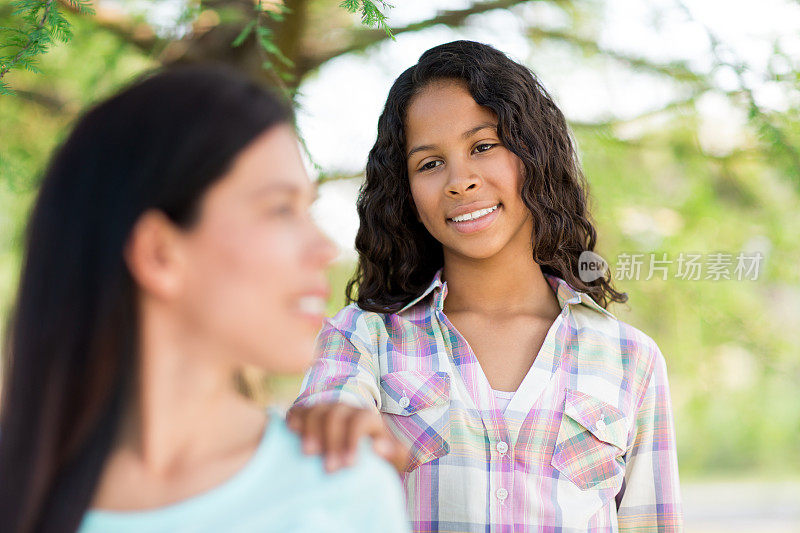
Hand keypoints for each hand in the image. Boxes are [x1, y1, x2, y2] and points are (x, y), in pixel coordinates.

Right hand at [286, 402, 409, 472]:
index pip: (360, 420)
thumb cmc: (376, 457)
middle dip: (333, 441)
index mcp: (367, 418)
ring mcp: (324, 410)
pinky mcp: (306, 415)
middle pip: (336, 415)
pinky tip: (292, 431)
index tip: (350, 465)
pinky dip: (295, 419)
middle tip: (330, 469)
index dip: (354, 440)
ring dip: (312, 430)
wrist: (359, 448)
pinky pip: (298, 411)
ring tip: (309, 453)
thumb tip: (380, 448)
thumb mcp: (393, 457)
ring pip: (316, 411)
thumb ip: (396, 454)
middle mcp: (345, 410)